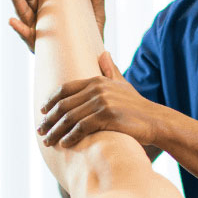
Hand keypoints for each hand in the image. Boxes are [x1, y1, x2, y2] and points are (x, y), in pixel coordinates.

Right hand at [9, 0, 105, 52]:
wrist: (93, 57)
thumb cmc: (90, 32)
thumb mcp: (95, 11)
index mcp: (49, 7)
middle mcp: (39, 17)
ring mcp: (37, 30)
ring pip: (23, 13)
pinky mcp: (39, 45)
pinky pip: (27, 36)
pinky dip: (20, 29)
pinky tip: (13, 21)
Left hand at [37, 51, 159, 146]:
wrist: (155, 120)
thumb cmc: (137, 106)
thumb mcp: (123, 84)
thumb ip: (110, 70)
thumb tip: (103, 53)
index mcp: (98, 80)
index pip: (65, 89)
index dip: (50, 101)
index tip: (43, 112)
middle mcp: (98, 89)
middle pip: (64, 105)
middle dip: (49, 120)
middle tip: (41, 131)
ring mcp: (102, 102)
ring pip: (70, 118)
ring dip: (56, 131)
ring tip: (49, 141)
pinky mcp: (107, 117)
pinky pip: (81, 128)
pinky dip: (71, 136)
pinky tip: (65, 143)